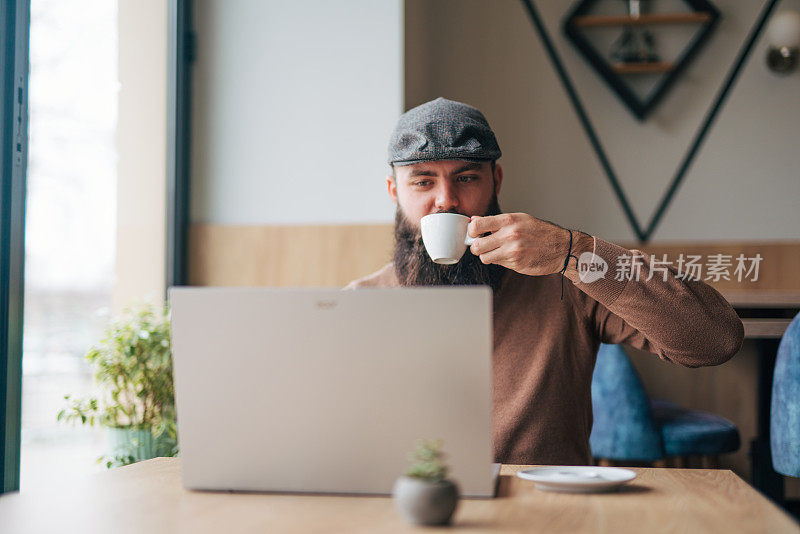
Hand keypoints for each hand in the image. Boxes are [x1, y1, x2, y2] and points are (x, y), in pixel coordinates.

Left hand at [467, 213, 589, 276]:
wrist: (561, 247)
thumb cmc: (540, 232)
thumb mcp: (519, 219)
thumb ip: (496, 221)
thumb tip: (474, 220)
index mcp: (508, 221)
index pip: (476, 225)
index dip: (471, 231)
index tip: (474, 234)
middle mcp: (509, 235)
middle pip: (477, 246)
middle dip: (477, 247)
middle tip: (483, 246)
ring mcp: (513, 251)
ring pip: (485, 258)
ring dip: (488, 256)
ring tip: (497, 252)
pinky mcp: (516, 264)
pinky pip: (498, 264)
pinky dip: (501, 261)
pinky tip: (511, 256)